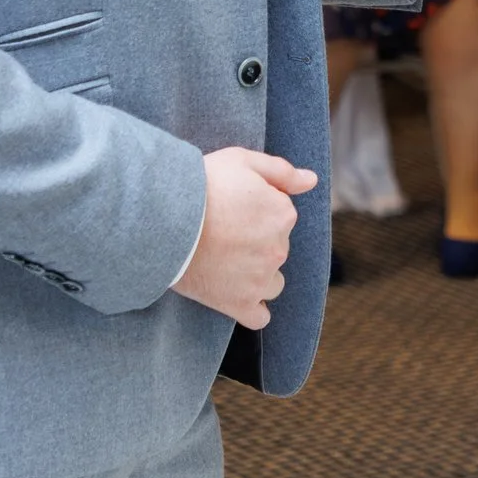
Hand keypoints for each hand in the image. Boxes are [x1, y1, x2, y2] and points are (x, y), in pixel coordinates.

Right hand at [172, 147, 315, 329]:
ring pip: (272, 282)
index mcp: (283, 214)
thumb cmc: (202, 185)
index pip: (279, 215)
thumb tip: (311, 180)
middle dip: (256, 242)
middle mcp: (278, 249)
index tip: (232, 209)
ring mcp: (260, 279)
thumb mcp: (243, 160)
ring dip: (258, 276)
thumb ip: (282, 171)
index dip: (255, 210)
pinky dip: (251, 309)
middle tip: (222, 233)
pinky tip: (236, 297)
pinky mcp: (239, 303)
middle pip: (275, 248)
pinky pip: (259, 316)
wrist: (165, 220)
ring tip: (226, 264)